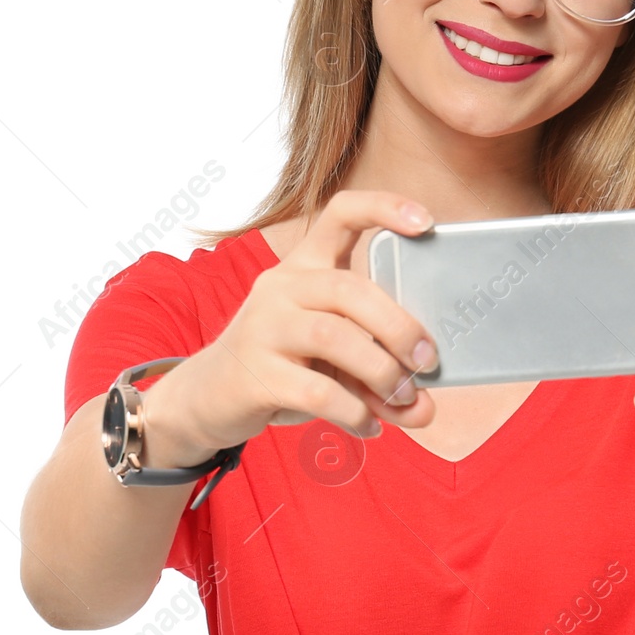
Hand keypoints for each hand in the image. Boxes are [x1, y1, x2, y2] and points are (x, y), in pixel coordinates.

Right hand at [147, 190, 442, 461]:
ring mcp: (264, 328)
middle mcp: (282, 287)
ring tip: (403, 397)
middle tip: (427, 360)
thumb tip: (427, 408)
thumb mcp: (336, 360)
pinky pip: (317, 390)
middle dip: (398, 325)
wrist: (207, 396)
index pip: (342, 213)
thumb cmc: (285, 364)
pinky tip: (369, 426)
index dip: (384, 208)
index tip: (427, 222)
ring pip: (333, 337)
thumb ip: (383, 378)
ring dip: (380, 371)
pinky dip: (354, 411)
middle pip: (349, 288)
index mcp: (306, 266)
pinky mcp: (255, 374)